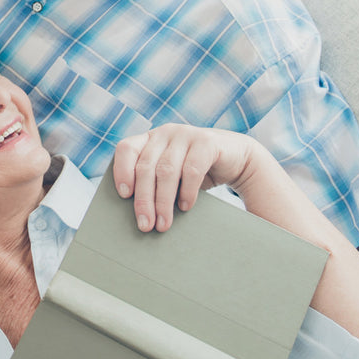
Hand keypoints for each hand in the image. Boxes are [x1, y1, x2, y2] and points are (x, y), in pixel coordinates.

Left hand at [112, 124, 255, 231]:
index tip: (123, 195)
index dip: (122, 170)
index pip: (126, 149)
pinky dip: (187, 192)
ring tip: (163, 224)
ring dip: (163, 201)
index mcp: (150, 139)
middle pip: (146, 167)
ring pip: (166, 170)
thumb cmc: (195, 172)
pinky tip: (185, 207)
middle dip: (144, 199)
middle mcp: (165, 133)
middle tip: (145, 225)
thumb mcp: (171, 175)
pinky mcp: (207, 142)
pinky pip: (191, 169)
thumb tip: (137, 216)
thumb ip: (153, 183)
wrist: (236, 159)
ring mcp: (186, 134)